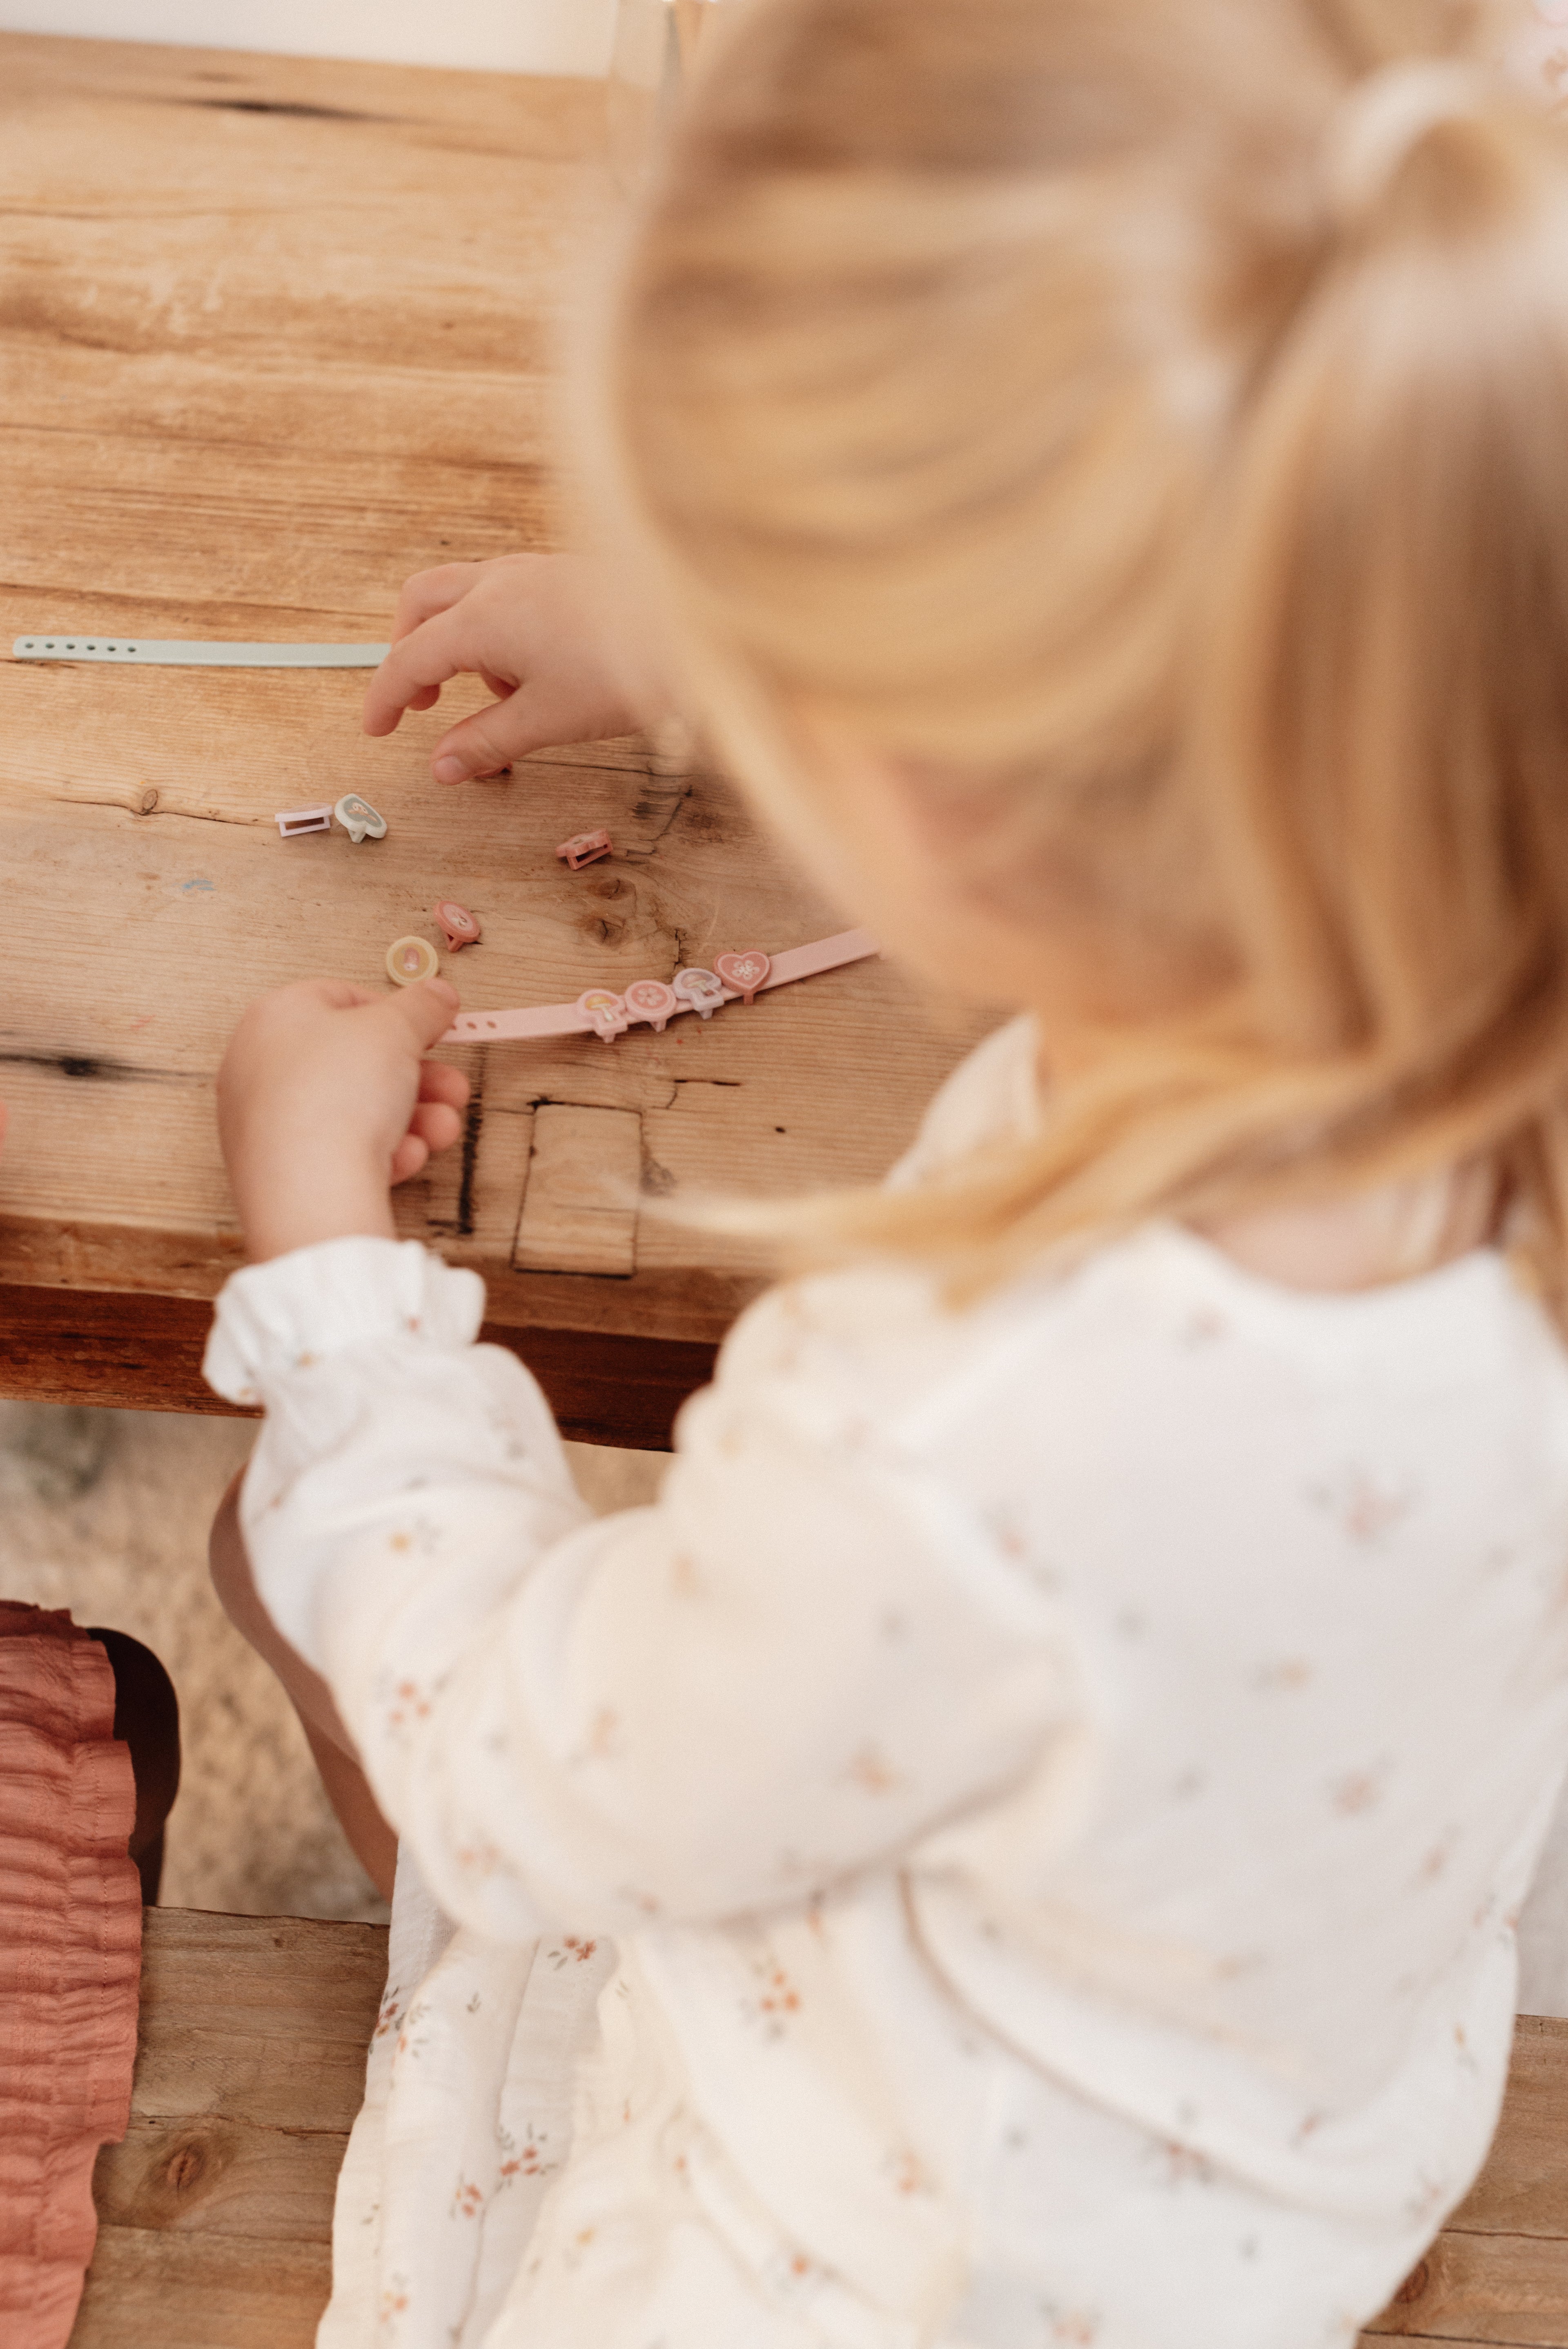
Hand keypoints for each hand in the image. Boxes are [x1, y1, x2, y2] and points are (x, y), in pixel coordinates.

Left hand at [217, 979, 469, 1262]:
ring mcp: (266, 1121)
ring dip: (412, 1117)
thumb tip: (437, 994)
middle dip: (418, 1077)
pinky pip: (338, 1149)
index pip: (343, 998)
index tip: (433, 1030)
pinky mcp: (279, 1168)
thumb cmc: (335, 1097)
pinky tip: (403, 1158)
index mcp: (275, 1016)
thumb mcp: (396, 1029)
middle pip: (356, 1061)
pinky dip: (378, 1151)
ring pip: (354, 1109)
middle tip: (452, 1087)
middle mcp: (260, 1066)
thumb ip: (422, 1006)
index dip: (397, 1013)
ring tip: (442, 1128)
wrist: (309, 1192)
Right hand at [362, 552, 660, 783]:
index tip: (376, 729)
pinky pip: (507, 593)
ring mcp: (532, 572)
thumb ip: (487, 742)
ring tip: (500, 697)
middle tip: (425, 702)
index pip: (409, 658)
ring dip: (459, 642)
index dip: (385, 697)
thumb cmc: (626, 668)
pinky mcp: (562, 573)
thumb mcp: (547, 719)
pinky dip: (499, 629)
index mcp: (482, 617)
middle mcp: (499, 583)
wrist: (698, 630)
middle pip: (422, 605)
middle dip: (410, 650)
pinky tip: (538, 671)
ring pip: (465, 595)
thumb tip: (442, 768)